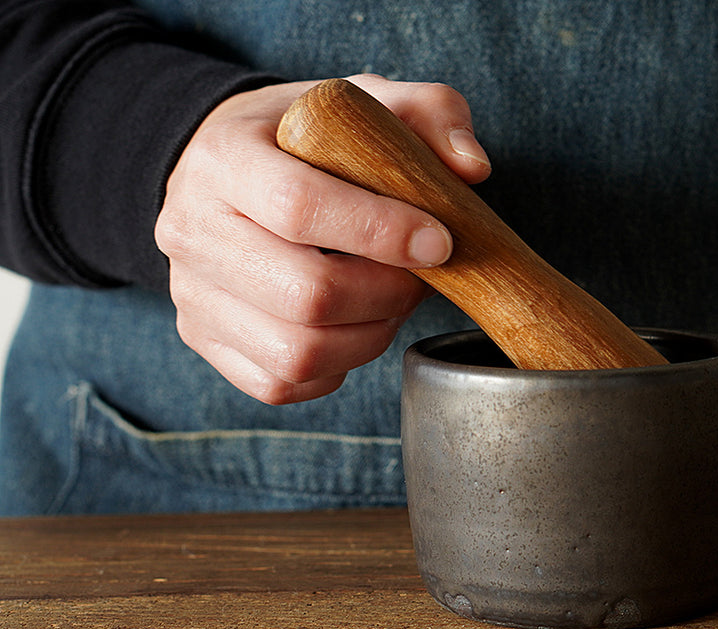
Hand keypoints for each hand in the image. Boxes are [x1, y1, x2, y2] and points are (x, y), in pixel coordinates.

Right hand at [154, 75, 490, 403]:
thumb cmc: (300, 137)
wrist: (221, 168)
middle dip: (388, 295)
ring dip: (370, 338)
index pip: (299, 206)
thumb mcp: (361, 101)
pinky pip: (281, 383)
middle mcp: (191, 229)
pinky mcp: (202, 338)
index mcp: (224, 157)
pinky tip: (354, 327)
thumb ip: (427, 112)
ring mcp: (190, 293)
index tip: (439, 241)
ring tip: (392, 303)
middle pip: (305, 294)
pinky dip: (337, 368)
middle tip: (419, 278)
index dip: (381, 232)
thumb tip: (472, 168)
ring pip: (297, 353)